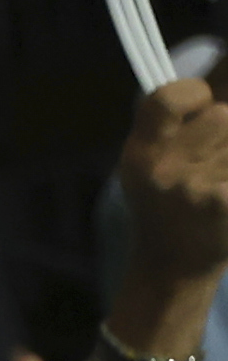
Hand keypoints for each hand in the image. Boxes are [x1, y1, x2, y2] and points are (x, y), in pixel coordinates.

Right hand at [121, 75, 227, 284]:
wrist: (174, 264)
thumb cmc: (166, 202)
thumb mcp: (147, 161)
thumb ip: (170, 124)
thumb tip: (219, 101)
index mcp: (141, 152)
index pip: (170, 98)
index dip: (193, 95)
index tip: (199, 108)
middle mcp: (162, 170)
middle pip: (223, 116)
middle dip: (226, 132)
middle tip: (215, 158)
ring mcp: (195, 190)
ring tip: (222, 181)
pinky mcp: (225, 205)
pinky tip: (227, 196)